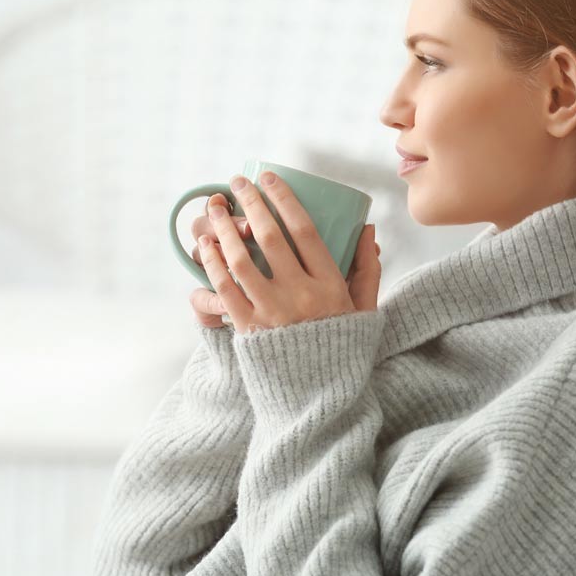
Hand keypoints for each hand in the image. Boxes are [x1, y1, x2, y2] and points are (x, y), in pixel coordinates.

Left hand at [196, 171, 380, 335]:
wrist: (319, 398)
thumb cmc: (343, 348)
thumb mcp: (364, 308)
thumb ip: (367, 269)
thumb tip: (368, 229)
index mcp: (330, 285)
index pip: (305, 230)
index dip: (284, 199)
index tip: (269, 178)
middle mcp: (300, 294)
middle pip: (270, 237)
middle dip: (251, 203)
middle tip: (238, 182)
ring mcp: (272, 312)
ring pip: (241, 260)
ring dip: (223, 230)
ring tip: (213, 209)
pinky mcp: (249, 329)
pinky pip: (225, 289)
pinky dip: (213, 264)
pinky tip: (207, 246)